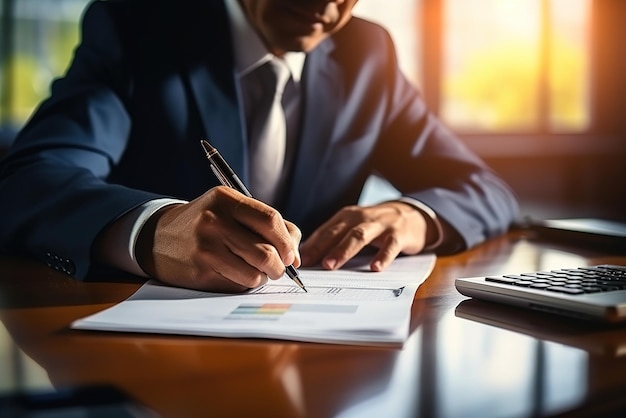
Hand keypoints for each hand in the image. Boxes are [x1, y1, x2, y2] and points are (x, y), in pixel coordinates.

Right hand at [135, 186, 300, 291]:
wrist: (157, 238)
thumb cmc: (205, 223)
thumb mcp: (230, 210)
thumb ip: (265, 224)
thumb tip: (295, 255)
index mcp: (226, 199)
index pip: (270, 220)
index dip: (288, 242)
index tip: (292, 255)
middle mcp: (215, 221)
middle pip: (266, 252)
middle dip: (280, 266)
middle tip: (278, 268)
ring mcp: (206, 247)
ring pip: (255, 273)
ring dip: (262, 277)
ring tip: (255, 271)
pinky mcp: (200, 271)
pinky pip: (238, 285)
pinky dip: (244, 284)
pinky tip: (234, 274)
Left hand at [299, 201, 430, 271]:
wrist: (411, 214)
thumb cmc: (376, 225)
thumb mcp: (354, 227)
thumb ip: (334, 240)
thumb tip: (307, 257)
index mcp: (346, 217)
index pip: (325, 231)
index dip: (311, 245)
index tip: (297, 260)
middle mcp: (360, 218)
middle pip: (338, 232)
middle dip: (322, 247)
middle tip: (309, 263)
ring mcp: (380, 224)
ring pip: (359, 236)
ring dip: (343, 250)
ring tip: (331, 264)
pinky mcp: (399, 233)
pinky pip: (390, 245)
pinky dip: (382, 256)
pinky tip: (375, 268)